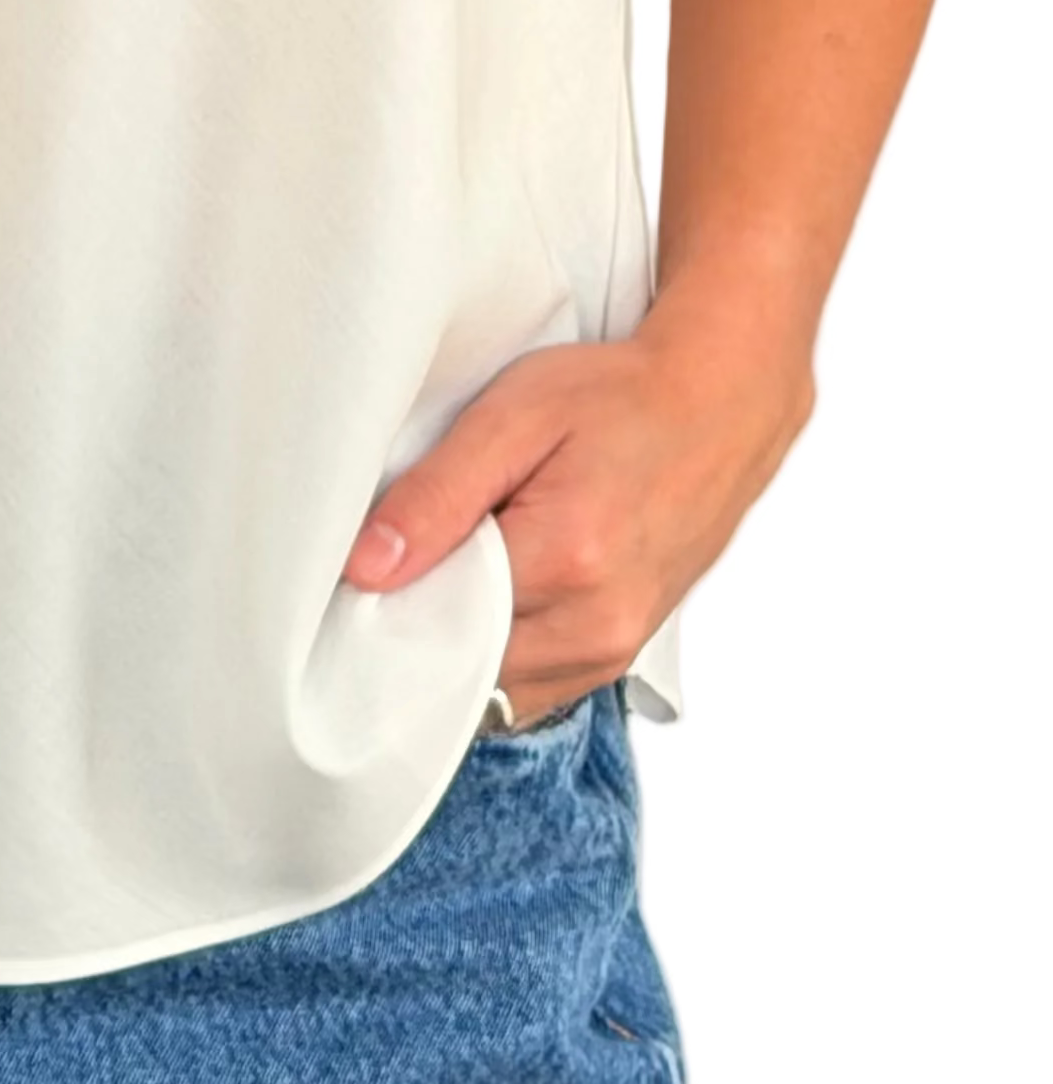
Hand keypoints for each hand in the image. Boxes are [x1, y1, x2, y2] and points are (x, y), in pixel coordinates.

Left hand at [340, 294, 817, 721]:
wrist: (718, 407)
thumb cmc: (618, 397)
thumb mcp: (514, 416)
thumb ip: (437, 495)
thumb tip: (366, 569)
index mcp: (566, 561)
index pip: (436, 627)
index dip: (389, 604)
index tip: (365, 573)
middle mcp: (597, 625)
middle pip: (466, 669)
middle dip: (424, 626)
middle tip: (408, 561)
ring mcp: (615, 649)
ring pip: (499, 686)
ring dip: (464, 643)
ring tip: (459, 566)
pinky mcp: (621, 653)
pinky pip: (536, 684)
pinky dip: (503, 650)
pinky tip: (495, 592)